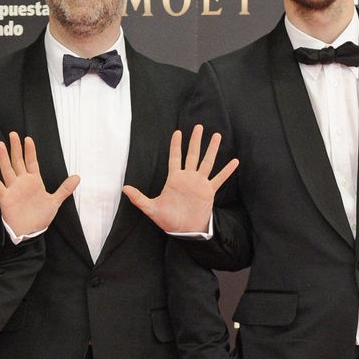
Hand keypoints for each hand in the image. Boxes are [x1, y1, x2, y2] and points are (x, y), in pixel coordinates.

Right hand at [0, 133, 78, 236]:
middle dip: (16, 148)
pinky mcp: (5, 198)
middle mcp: (22, 182)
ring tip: (0, 144)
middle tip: (13, 134)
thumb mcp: (55, 202)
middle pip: (18, 162)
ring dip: (3, 157)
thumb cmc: (40, 217)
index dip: (30, 151)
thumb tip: (78, 177)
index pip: (31, 162)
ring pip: (7, 169)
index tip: (28, 139)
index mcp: (34, 182)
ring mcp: (13, 189)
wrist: (29, 232)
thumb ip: (65, 189)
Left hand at [122, 125, 237, 233]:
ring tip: (217, 135)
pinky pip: (219, 178)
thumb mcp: (151, 208)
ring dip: (212, 149)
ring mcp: (200, 184)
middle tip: (199, 127)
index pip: (175, 158)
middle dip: (195, 141)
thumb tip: (123, 188)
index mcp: (175, 179)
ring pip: (207, 162)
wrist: (185, 231)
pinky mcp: (209, 192)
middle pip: (193, 155)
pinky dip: (227, 171)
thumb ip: (138, 198)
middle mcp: (188, 178)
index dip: (176, 145)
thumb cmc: (168, 220)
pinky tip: (234, 161)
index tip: (178, 132)